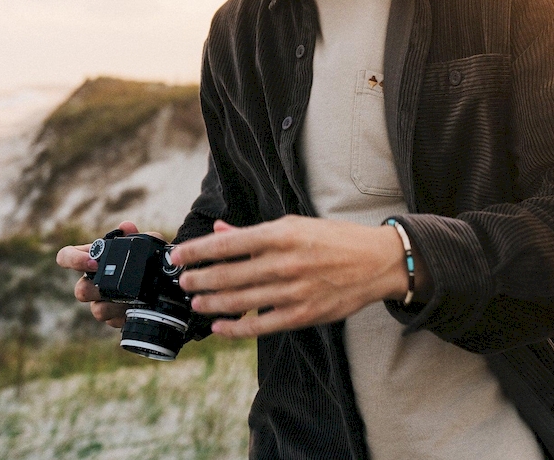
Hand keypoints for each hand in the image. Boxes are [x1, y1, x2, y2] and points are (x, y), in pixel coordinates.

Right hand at [55, 221, 165, 328]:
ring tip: (128, 299)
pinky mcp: (113, 316)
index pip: (67, 256)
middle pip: (80, 290)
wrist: (164, 279)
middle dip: (94, 289)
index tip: (92, 262)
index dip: (72, 259)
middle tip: (109, 285)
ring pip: (96, 309)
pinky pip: (111, 321)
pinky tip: (134, 308)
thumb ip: (136, 234)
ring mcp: (102, 301)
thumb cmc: (148, 256)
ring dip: (111, 305)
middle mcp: (93, 281)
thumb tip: (126, 227)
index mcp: (94, 258)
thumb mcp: (147, 242)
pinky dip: (123, 315)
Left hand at [170, 215, 415, 337]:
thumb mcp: (295, 224)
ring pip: (239, 301)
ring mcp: (293, 290)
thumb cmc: (334, 239)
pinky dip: (235, 329)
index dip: (197, 250)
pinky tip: (220, 327)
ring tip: (195, 302)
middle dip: (199, 279)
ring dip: (211, 303)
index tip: (178, 255)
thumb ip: (255, 232)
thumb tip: (219, 230)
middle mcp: (285, 262)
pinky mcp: (302, 314)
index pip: (227, 243)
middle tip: (183, 281)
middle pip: (228, 274)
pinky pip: (260, 325)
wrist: (375, 261)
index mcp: (282, 234)